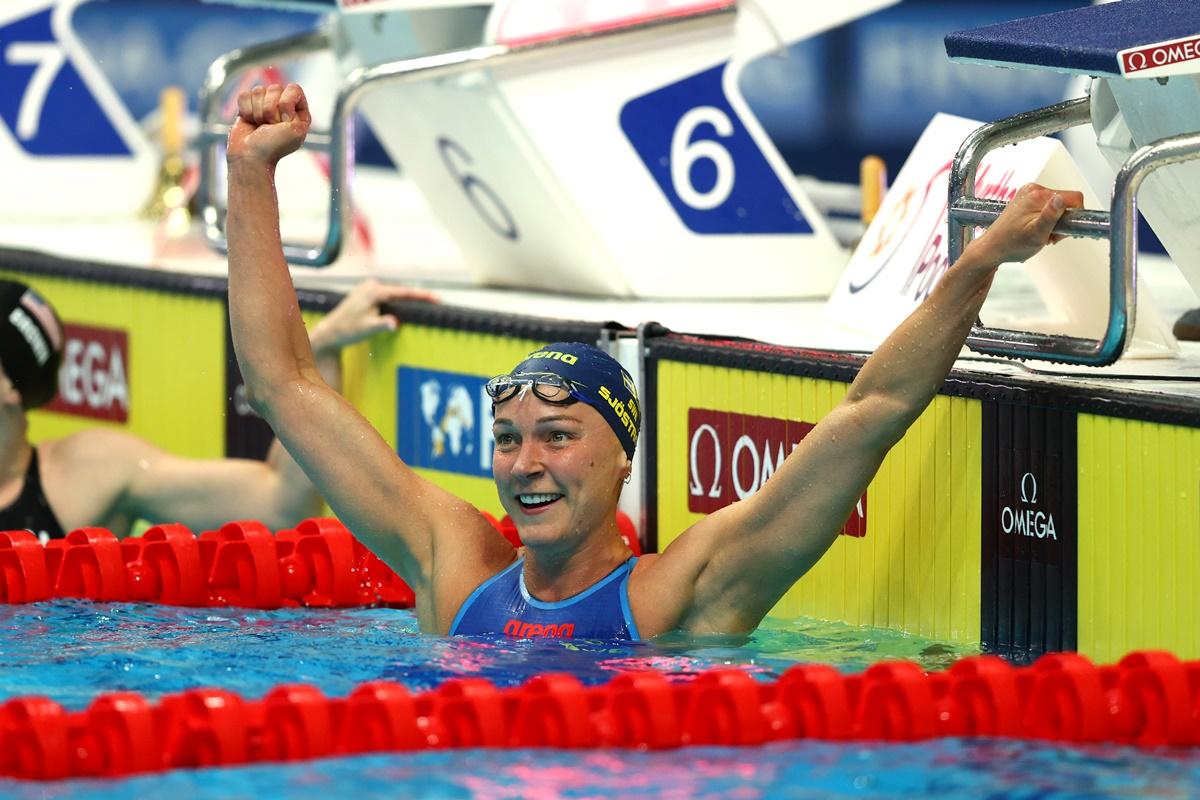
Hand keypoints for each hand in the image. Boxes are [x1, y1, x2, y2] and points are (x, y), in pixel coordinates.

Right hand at [226, 83, 311, 165]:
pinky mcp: (249, 107)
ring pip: (258, 90)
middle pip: (275, 88)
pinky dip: (245, 110)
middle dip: (270, 109)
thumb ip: (300, 111)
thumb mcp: (296, 130)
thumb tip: (284, 97)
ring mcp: (265, 106)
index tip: (283, 121)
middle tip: (270, 126)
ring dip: (258, 111)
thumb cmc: (274, 147)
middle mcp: (283, 107)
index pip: (294, 88)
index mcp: (299, 112)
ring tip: (260, 126)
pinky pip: (244, 95)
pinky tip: (250, 122)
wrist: (250, 157)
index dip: (286, 102)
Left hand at [310, 280, 438, 354]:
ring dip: (409, 299)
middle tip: (437, 301)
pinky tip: (409, 305)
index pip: (403, 292)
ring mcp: (369, 288)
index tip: (437, 298)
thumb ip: (383, 324)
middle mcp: (372, 285)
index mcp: (374, 291)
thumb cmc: (348, 330)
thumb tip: (396, 323)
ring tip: (427, 302)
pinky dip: (399, 301)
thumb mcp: (367, 329)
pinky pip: (389, 296)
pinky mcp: (368, 294)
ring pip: (395, 293)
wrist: (330, 332)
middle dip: (418, 296)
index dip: (422, 296)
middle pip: (401, 291)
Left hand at [970, 183, 1084, 264]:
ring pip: (1058, 207)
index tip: (1064, 230)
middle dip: (1063, 221)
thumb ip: (1051, 215)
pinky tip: (1036, 231)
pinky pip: (1047, 208)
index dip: (1075, 216)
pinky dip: (1046, 221)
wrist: (992, 249)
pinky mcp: (1027, 201)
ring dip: (1054, 223)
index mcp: (1037, 194)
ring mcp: (1029, 194)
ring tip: (1041, 235)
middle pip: (1066, 202)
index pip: (1074, 198)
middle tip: (1049, 236)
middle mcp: (1033, 190)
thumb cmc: (1011, 244)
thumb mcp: (1036, 233)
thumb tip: (1062, 199)